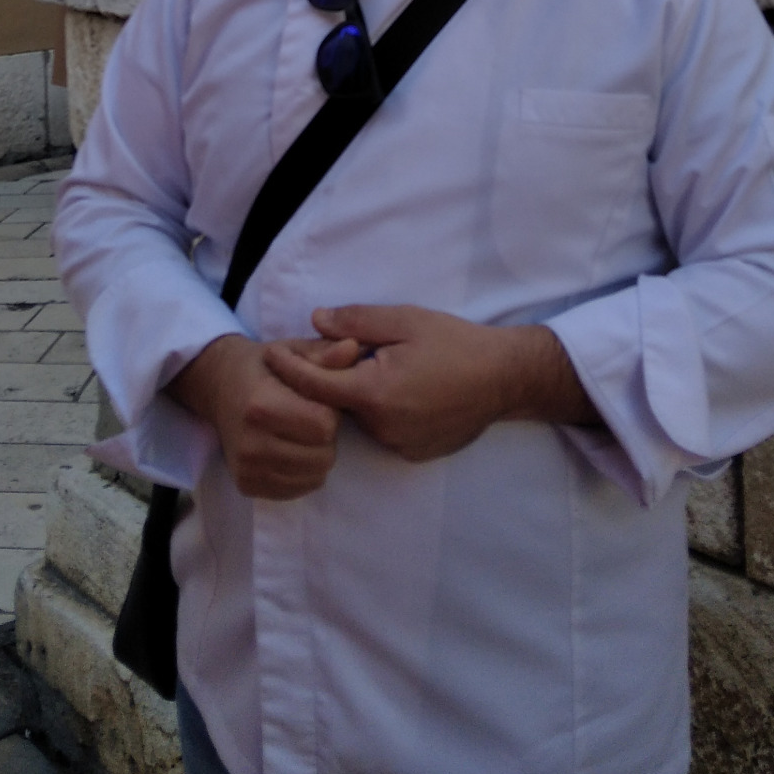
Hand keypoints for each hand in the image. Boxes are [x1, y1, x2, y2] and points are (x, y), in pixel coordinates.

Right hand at [168, 332, 360, 500]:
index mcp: (261, 406)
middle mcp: (251, 443)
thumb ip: (323, 354)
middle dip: (327, 437)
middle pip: (322, 456)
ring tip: (302, 432)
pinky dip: (303, 473)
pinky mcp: (247, 485)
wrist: (219, 387)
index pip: (323, 426)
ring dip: (317, 456)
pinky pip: (296, 490)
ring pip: (313, 477)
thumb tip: (353, 348)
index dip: (331, 412)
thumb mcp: (292, 351)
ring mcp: (247, 469)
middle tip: (312, 417)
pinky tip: (292, 449)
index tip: (320, 400)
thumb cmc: (263, 367)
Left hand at [264, 305, 602, 462]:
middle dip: (329, 377)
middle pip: (336, 402)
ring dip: (358, 393)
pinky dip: (379, 409)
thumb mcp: (405, 320)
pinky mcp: (412, 453)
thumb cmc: (455, 342)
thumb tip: (315, 320)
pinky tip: (402, 388)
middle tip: (335, 348)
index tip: (269, 352)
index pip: (316, 385)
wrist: (504, 378)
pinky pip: (381, 429)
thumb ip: (356, 322)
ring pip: (359, 417)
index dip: (289, 367)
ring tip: (380, 364)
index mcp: (376, 392)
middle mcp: (382, 427)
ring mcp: (398, 445)